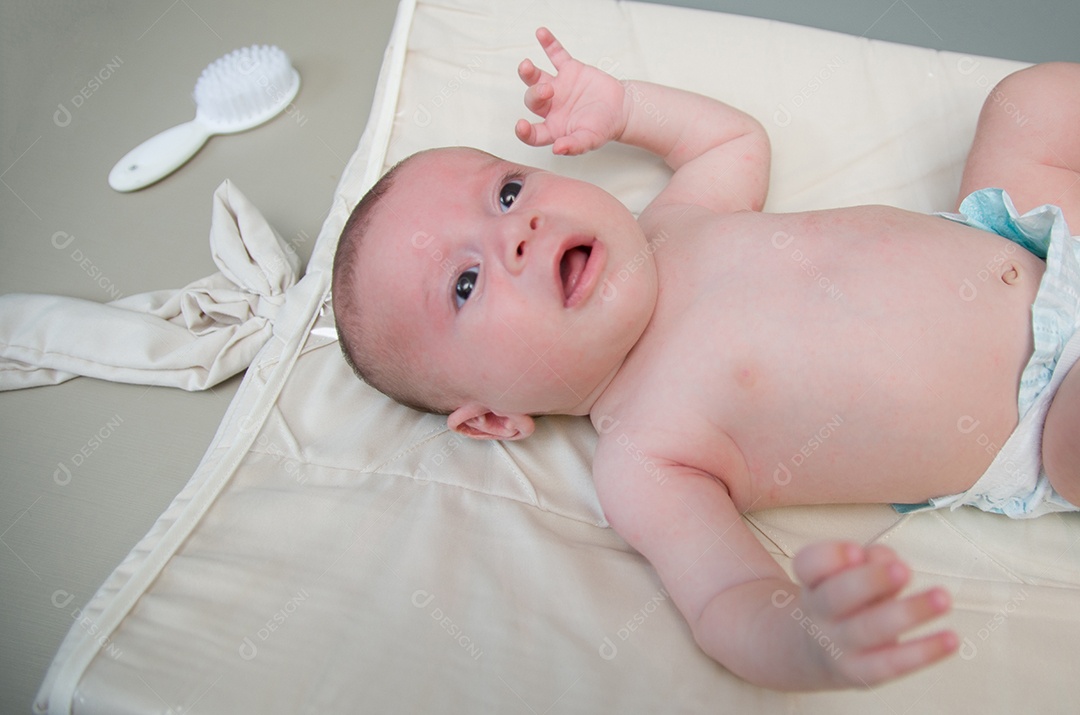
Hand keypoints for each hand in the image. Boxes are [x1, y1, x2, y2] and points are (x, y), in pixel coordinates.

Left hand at [515, 27, 627, 155]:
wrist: (620, 108)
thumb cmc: (603, 127)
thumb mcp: (590, 140)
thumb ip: (574, 146)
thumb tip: (557, 149)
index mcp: (553, 127)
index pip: (533, 133)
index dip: (524, 132)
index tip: (521, 125)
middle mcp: (551, 107)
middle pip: (532, 100)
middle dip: (535, 94)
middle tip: (548, 90)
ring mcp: (558, 86)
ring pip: (536, 77)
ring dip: (528, 72)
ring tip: (526, 65)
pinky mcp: (569, 70)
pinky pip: (556, 55)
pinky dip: (549, 44)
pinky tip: (541, 33)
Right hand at [790, 541, 957, 686]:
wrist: (813, 652)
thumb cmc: (843, 601)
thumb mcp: (845, 575)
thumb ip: (868, 561)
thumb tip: (889, 561)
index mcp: (813, 581)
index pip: (808, 564)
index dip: (830, 557)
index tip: (856, 551)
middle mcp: (820, 612)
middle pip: (836, 596)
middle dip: (870, 581)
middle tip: (903, 570)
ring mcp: (839, 644)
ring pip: (869, 629)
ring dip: (908, 612)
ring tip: (942, 598)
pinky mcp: (861, 672)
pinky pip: (891, 663)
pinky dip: (924, 651)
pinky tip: (951, 639)